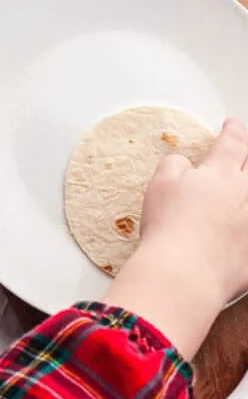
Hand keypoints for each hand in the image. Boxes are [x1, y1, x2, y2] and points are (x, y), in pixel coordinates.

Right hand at [141, 117, 247, 305]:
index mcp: (220, 173)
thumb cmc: (169, 228)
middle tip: (243, 152)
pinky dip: (246, 225)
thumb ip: (174, 165)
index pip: (233, 142)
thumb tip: (184, 164)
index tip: (231, 124)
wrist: (183, 274)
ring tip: (240, 188)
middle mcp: (244, 194)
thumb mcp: (159, 184)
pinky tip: (241, 226)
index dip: (233, 129)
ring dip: (247, 188)